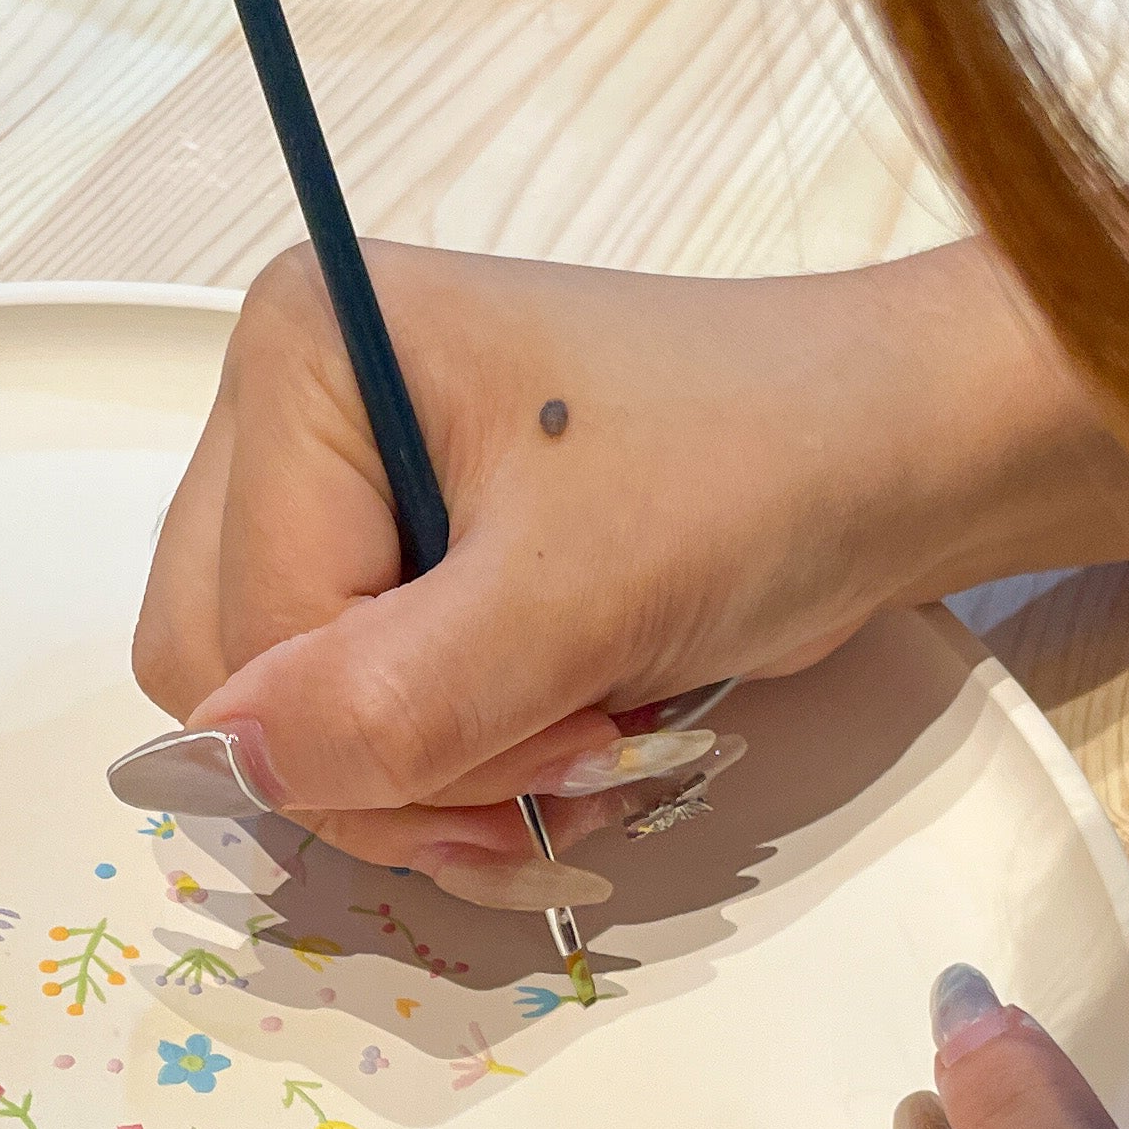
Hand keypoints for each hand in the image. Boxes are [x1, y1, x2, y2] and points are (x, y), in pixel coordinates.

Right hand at [131, 236, 1128, 904]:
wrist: (900, 452)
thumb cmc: (760, 470)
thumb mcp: (581, 591)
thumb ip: (396, 693)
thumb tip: (228, 770)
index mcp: (301, 350)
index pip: (235, 623)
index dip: (374, 725)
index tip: (559, 725)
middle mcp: (292, 407)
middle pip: (229, 672)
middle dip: (395, 759)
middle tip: (565, 758)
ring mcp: (345, 487)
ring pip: (290, 715)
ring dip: (436, 778)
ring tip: (587, 749)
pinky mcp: (405, 557)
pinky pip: (356, 713)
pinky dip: (456, 769)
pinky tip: (568, 745)